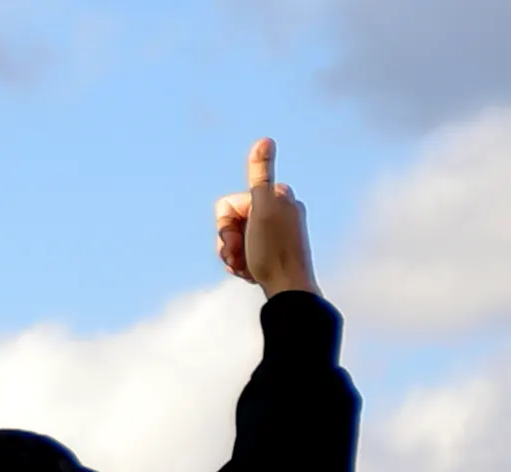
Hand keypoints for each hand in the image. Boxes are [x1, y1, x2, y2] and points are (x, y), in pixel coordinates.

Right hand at [215, 137, 318, 297]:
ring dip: (232, 255)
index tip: (239, 237)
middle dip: (228, 242)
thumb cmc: (273, 252)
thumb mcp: (263, 210)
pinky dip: (242, 263)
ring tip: (244, 267)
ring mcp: (278, 231)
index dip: (225, 224)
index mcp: (278, 195)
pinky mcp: (276, 250)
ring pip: (236, 238)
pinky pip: (246, 251)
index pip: (228, 204)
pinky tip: (250, 272)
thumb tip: (265, 140)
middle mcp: (281, 209)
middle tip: (238, 257)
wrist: (289, 289)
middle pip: (231, 221)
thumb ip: (261, 175)